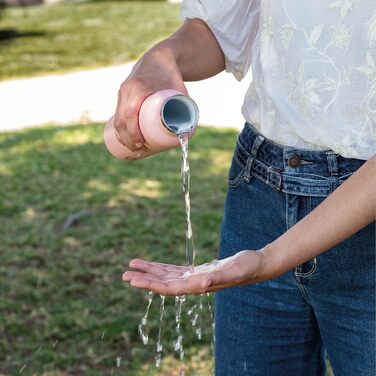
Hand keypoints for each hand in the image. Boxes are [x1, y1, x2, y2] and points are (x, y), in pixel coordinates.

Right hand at [114, 45, 187, 151]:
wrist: (159, 57)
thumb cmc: (172, 76)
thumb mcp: (179, 90)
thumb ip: (186, 110)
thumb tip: (187, 136)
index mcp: (138, 87)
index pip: (130, 113)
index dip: (133, 132)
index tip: (141, 145)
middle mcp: (127, 89)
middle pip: (121, 119)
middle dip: (128, 139)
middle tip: (139, 151)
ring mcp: (123, 92)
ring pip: (117, 118)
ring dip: (122, 137)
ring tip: (134, 149)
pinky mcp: (122, 96)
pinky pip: (116, 114)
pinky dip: (119, 129)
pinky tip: (123, 140)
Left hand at [122, 250, 266, 295]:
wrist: (255, 265)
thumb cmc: (246, 267)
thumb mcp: (234, 270)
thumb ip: (219, 277)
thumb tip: (202, 283)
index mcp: (198, 286)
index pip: (169, 288)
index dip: (150, 284)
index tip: (133, 280)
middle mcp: (194, 284)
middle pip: (163, 283)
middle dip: (144, 279)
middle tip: (123, 275)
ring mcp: (194, 277)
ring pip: (167, 275)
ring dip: (150, 272)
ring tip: (132, 266)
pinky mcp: (197, 271)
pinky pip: (175, 269)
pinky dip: (162, 267)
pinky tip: (153, 265)